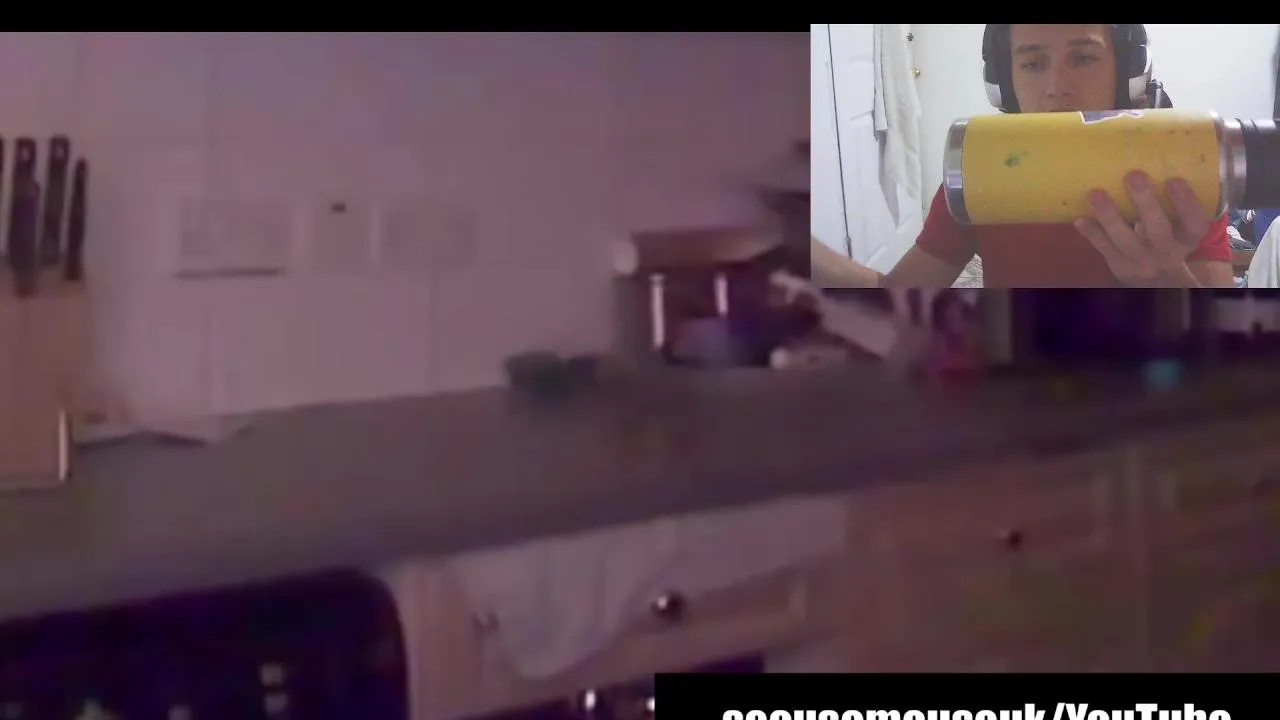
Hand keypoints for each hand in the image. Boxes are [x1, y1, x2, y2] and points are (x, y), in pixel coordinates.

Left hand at [1073, 170, 1210, 286]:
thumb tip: (1150, 153)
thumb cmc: (1167, 236)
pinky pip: (1104, 250)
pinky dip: (1092, 234)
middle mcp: (1168, 252)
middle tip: (1133, 175)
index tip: (1174, 179)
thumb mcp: (1178, 224)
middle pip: (1158, 229)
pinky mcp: (1120, 266)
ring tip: (1095, 193)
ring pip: (1125, 240)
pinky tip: (1080, 219)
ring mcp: (1142, 261)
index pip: (1194, 222)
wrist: (1157, 278)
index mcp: (1187, 237)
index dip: (1186, 202)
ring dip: (1110, 216)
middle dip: (1145, 203)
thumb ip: (1170, 201)